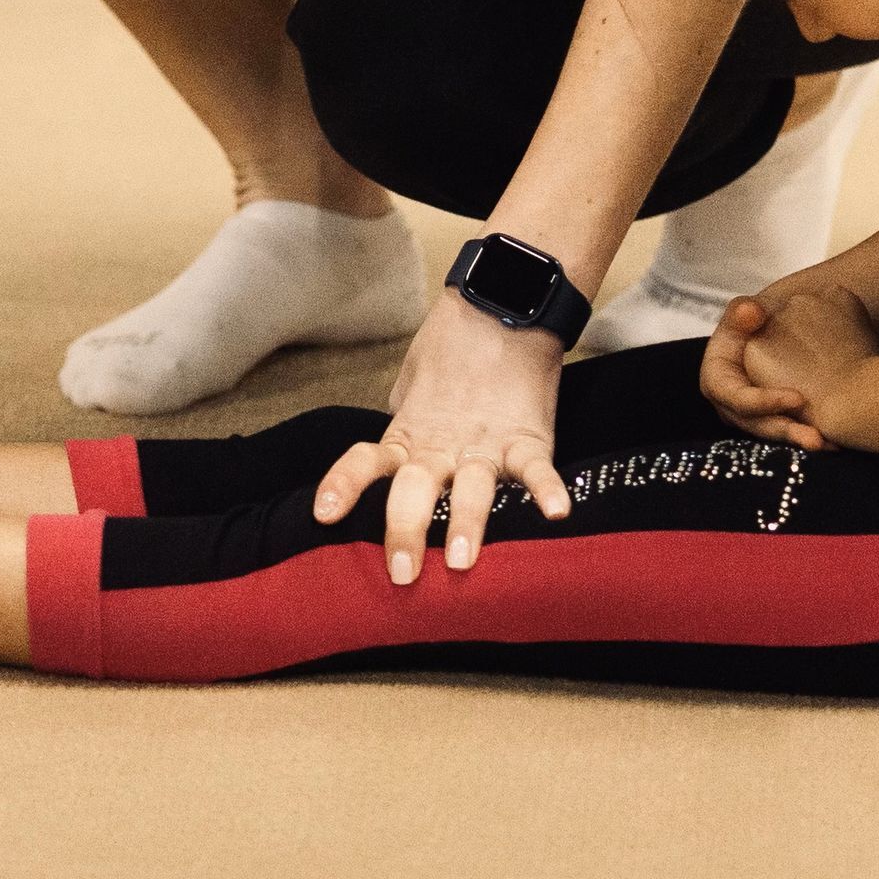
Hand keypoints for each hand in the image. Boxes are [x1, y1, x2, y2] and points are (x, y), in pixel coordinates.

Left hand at [310, 296, 569, 583]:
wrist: (500, 304)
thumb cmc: (451, 348)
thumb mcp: (411, 389)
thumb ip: (402, 428)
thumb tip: (387, 461)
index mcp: (409, 436)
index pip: (366, 462)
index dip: (344, 486)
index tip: (324, 515)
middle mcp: (442, 447)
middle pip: (414, 489)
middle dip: (405, 531)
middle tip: (402, 574)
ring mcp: (485, 445)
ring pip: (472, 489)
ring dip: (467, 524)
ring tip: (462, 559)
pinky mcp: (527, 437)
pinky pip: (537, 469)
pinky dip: (547, 490)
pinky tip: (555, 513)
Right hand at [711, 274, 878, 452]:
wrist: (772, 329)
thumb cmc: (755, 319)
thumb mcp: (744, 312)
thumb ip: (743, 311)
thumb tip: (750, 311)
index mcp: (717, 379)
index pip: (735, 397)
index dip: (763, 402)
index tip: (798, 399)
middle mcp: (730, 405)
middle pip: (756, 425)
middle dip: (787, 432)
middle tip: (816, 439)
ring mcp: (750, 417)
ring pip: (774, 435)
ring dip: (800, 441)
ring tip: (830, 445)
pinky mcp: (770, 421)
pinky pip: (788, 433)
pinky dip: (810, 436)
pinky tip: (836, 442)